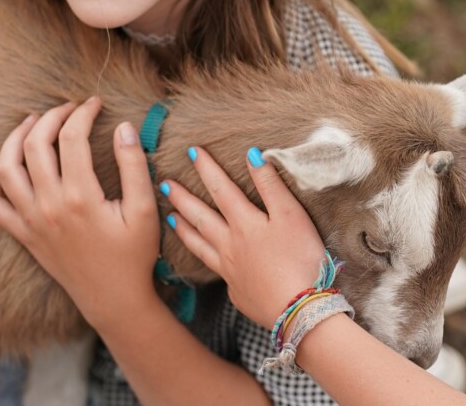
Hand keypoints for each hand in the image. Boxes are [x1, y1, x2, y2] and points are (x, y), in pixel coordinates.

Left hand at [0, 98, 160, 329]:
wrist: (113, 299)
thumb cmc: (133, 254)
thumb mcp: (145, 209)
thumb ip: (133, 165)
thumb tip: (122, 126)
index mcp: (80, 197)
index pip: (72, 137)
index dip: (83, 112)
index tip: (95, 102)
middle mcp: (48, 207)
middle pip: (35, 144)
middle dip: (51, 116)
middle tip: (68, 108)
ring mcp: (31, 221)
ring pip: (5, 168)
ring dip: (15, 138)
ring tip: (33, 122)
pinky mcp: (23, 234)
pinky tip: (7, 163)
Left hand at [161, 148, 325, 329]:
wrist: (301, 312)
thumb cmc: (301, 260)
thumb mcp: (291, 215)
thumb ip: (270, 185)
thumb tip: (252, 154)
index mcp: (244, 223)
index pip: (220, 189)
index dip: (207, 168)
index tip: (192, 151)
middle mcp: (230, 246)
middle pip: (200, 217)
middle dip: (182, 198)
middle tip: (164, 184)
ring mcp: (230, 272)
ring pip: (199, 245)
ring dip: (183, 229)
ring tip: (169, 218)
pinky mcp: (238, 293)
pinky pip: (215, 272)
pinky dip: (205, 261)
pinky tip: (206, 260)